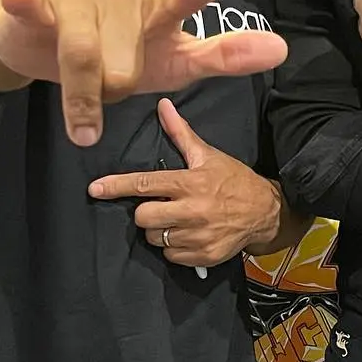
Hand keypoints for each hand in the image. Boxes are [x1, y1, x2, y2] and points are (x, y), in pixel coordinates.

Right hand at [0, 0, 285, 145]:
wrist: (43, 40)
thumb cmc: (118, 51)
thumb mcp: (175, 60)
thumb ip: (224, 56)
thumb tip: (282, 49)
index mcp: (161, 1)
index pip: (181, 0)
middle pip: (124, 61)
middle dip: (116, 87)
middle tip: (111, 83)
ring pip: (85, 57)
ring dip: (82, 95)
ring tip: (81, 106)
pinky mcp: (36, 0)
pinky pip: (32, 4)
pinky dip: (25, 0)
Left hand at [88, 99, 282, 267]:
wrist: (266, 211)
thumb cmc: (233, 180)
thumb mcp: (208, 155)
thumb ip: (180, 133)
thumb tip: (163, 106)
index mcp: (189, 182)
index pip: (144, 184)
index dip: (116, 186)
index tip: (95, 188)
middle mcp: (192, 210)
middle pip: (143, 217)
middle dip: (145, 212)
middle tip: (159, 206)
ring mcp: (198, 236)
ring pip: (155, 238)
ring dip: (160, 230)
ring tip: (177, 220)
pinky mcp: (204, 256)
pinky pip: (171, 255)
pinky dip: (174, 247)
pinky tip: (188, 234)